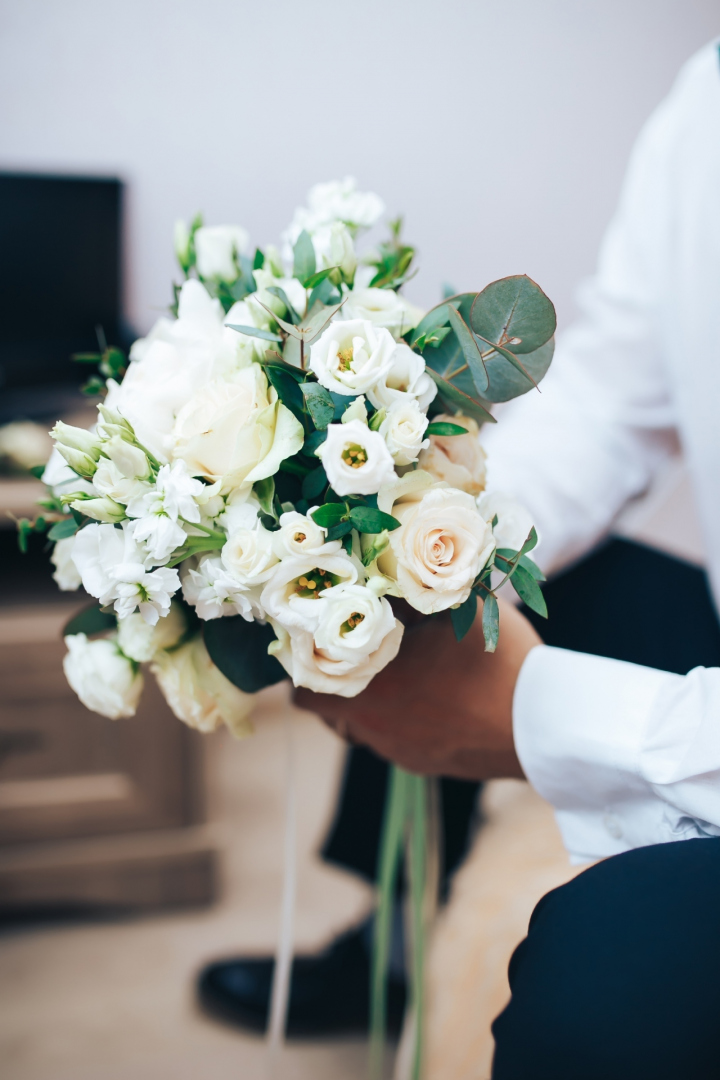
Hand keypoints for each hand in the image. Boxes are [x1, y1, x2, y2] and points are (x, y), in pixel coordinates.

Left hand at [293, 598, 541, 779]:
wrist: (543, 727)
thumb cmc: (495, 659)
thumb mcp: (452, 607)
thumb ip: (408, 588)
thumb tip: (375, 564)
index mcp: (364, 682)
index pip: (297, 683)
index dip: (300, 659)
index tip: (312, 637)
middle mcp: (370, 724)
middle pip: (321, 707)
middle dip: (329, 678)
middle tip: (353, 648)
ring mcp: (395, 750)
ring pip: (356, 727)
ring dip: (365, 700)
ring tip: (397, 670)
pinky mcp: (420, 763)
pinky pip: (391, 740)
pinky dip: (399, 719)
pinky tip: (431, 697)